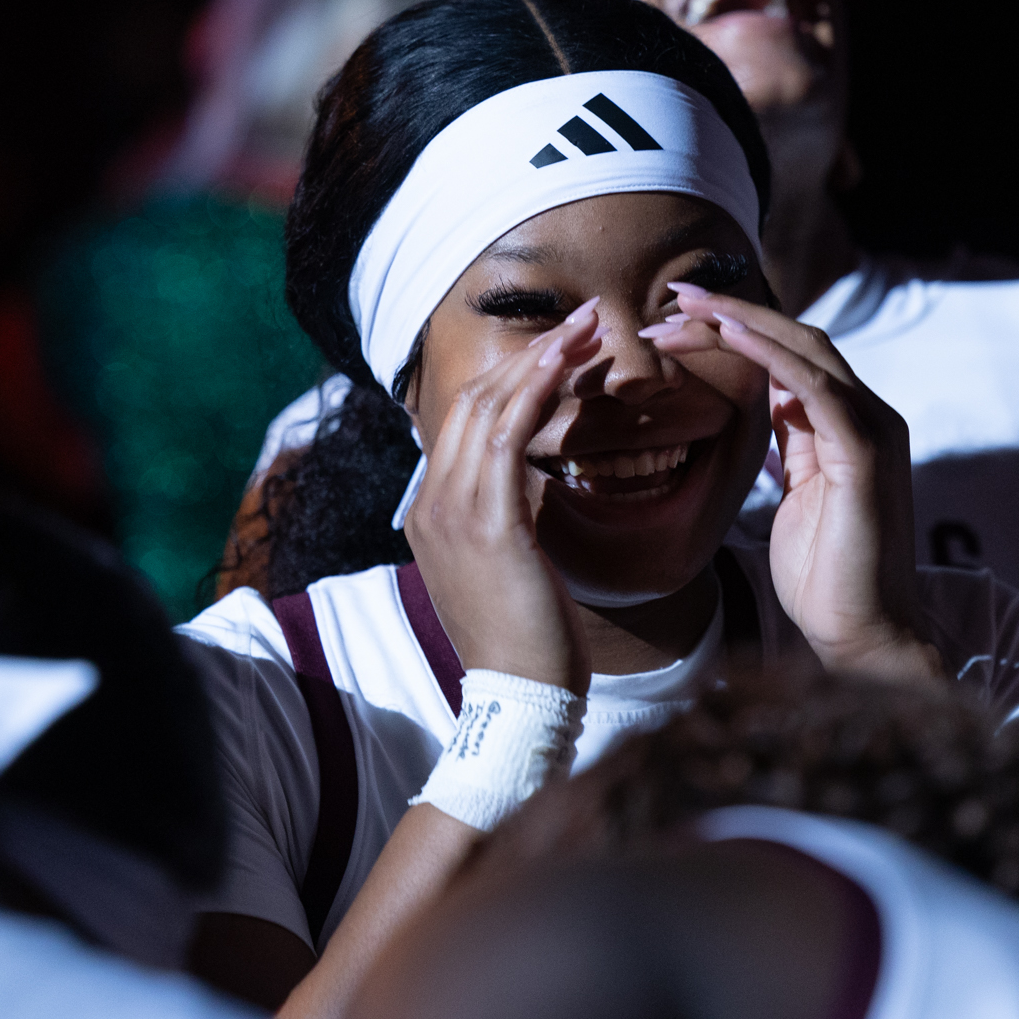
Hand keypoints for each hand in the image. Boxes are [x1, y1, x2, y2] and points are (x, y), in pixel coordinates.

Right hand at [401, 301, 600, 694]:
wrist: (521, 700)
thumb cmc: (528, 641)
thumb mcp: (506, 569)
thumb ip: (504, 520)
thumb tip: (529, 486)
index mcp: (429, 513)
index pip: (464, 423)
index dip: (513, 378)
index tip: (562, 349)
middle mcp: (429, 504)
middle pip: (473, 401)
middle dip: (530, 353)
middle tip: (584, 319)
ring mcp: (451, 512)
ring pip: (491, 407)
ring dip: (543, 358)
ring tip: (590, 325)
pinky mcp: (487, 525)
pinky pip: (509, 437)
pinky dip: (540, 391)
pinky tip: (571, 362)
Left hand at [641, 285, 942, 680]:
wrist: (864, 635)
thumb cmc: (826, 579)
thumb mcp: (797, 500)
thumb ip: (790, 452)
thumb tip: (766, 417)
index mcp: (846, 426)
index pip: (791, 356)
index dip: (738, 330)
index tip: (679, 319)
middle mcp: (867, 416)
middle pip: (796, 339)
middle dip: (731, 313)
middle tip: (672, 296)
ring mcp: (871, 430)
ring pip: (804, 349)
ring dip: (739, 324)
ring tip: (683, 309)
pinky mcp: (865, 452)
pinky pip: (814, 386)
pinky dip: (769, 355)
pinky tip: (728, 337)